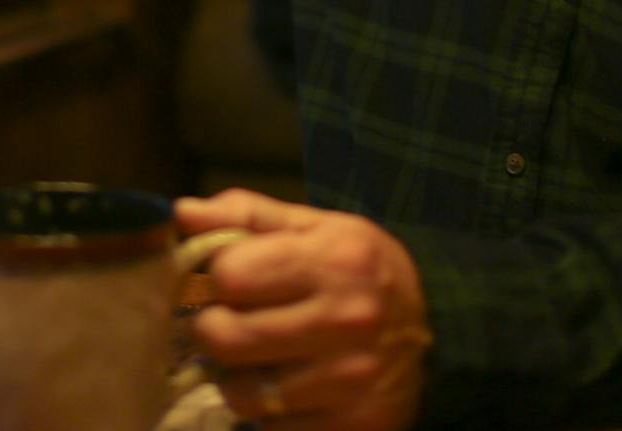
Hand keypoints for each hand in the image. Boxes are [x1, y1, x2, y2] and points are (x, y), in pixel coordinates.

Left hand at [177, 189, 429, 430]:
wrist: (440, 330)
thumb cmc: (362, 270)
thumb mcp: (316, 227)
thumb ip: (247, 216)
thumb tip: (181, 213)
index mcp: (335, 260)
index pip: (230, 274)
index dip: (216, 275)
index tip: (228, 278)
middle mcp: (346, 320)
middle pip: (225, 337)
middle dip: (212, 329)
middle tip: (224, 321)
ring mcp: (349, 381)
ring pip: (241, 392)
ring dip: (235, 376)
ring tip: (256, 357)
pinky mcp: (350, 426)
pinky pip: (271, 428)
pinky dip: (266, 411)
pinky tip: (285, 387)